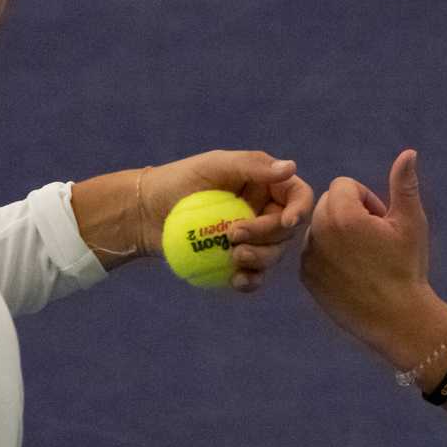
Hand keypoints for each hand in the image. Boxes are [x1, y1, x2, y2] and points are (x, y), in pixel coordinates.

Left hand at [143, 150, 314, 293]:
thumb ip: (252, 166)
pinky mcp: (236, 262)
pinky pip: (254, 275)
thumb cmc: (179, 180)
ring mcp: (252, 239)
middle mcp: (265, 212)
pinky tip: (237, 281)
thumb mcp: (215, 165)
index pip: (298, 196)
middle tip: (234, 234)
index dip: (300, 209)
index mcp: (267, 185)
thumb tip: (290, 167)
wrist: (146, 213)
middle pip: (286, 231)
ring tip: (234, 256)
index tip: (287, 222)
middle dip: (267, 236)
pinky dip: (250, 280)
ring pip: (273, 255)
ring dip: (260, 259)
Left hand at [300, 149, 446, 366]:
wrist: (397, 318)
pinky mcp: (307, 276)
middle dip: (349, 212)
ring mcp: (309, 256)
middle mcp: (319, 232)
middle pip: (328, 203)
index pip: (344, 186)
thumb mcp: (411, 222)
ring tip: (363, 256)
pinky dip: (329, 254)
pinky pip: (313, 251)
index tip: (381, 221)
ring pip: (319, 227)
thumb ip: (403, 184)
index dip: (366, 199)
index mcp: (343, 214)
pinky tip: (352, 272)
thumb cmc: (408, 267)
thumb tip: (408, 152)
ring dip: (337, 233)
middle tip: (374, 238)